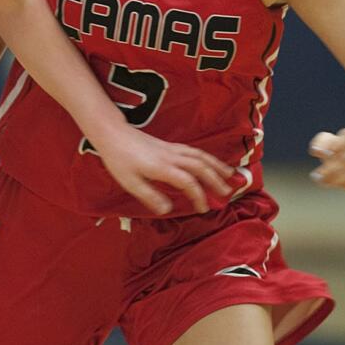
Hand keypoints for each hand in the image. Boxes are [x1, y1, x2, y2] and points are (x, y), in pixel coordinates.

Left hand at [89, 126, 235, 214]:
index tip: (204, 209)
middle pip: (200, 166)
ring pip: (200, 155)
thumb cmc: (119, 159)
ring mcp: (172, 149)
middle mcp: (171, 156)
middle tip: (228, 194)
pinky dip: (208, 157)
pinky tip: (212, 164)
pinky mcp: (170, 145)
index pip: (188, 182)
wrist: (113, 134)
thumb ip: (149, 196)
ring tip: (231, 176)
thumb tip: (167, 210)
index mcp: (162, 167)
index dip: (198, 196)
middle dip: (216, 180)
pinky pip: (195, 150)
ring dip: (217, 166)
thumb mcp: (130, 182)